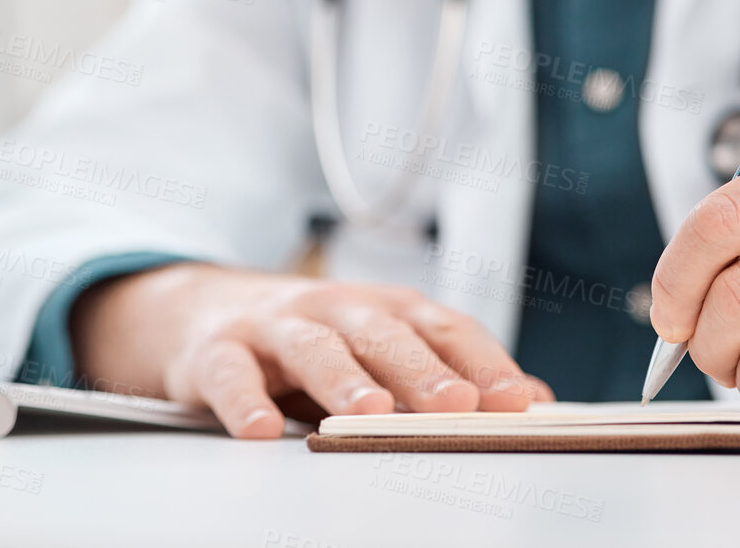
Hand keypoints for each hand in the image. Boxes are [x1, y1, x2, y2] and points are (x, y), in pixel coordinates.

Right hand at [71, 263, 550, 437]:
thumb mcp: (380, 346)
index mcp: (384, 308)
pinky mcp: (218, 350)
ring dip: (344, 379)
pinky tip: (262, 431)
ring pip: (313, 347)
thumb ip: (449, 370)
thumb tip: (537, 398)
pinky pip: (232, 376)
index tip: (519, 399)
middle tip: (457, 404)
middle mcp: (336, 308)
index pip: (444, 327)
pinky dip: (245, 401)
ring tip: (369, 414)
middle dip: (423, 370)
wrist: (203, 310)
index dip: (483, 360)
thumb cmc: (311, 336)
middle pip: (385, 334)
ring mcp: (276, 325)